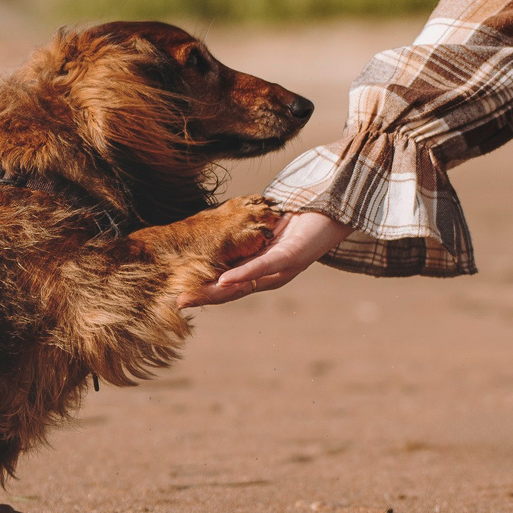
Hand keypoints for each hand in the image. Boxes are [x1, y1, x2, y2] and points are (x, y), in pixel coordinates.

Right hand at [180, 209, 350, 307]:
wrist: (335, 209)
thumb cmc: (301, 218)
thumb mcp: (266, 228)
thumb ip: (246, 235)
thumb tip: (220, 230)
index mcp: (262, 268)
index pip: (229, 284)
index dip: (204, 291)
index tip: (179, 294)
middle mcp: (270, 275)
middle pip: (233, 291)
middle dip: (204, 297)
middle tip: (178, 302)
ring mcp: (281, 268)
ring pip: (244, 284)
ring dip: (216, 292)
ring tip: (193, 296)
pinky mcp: (291, 257)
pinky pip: (263, 267)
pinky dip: (243, 274)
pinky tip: (224, 281)